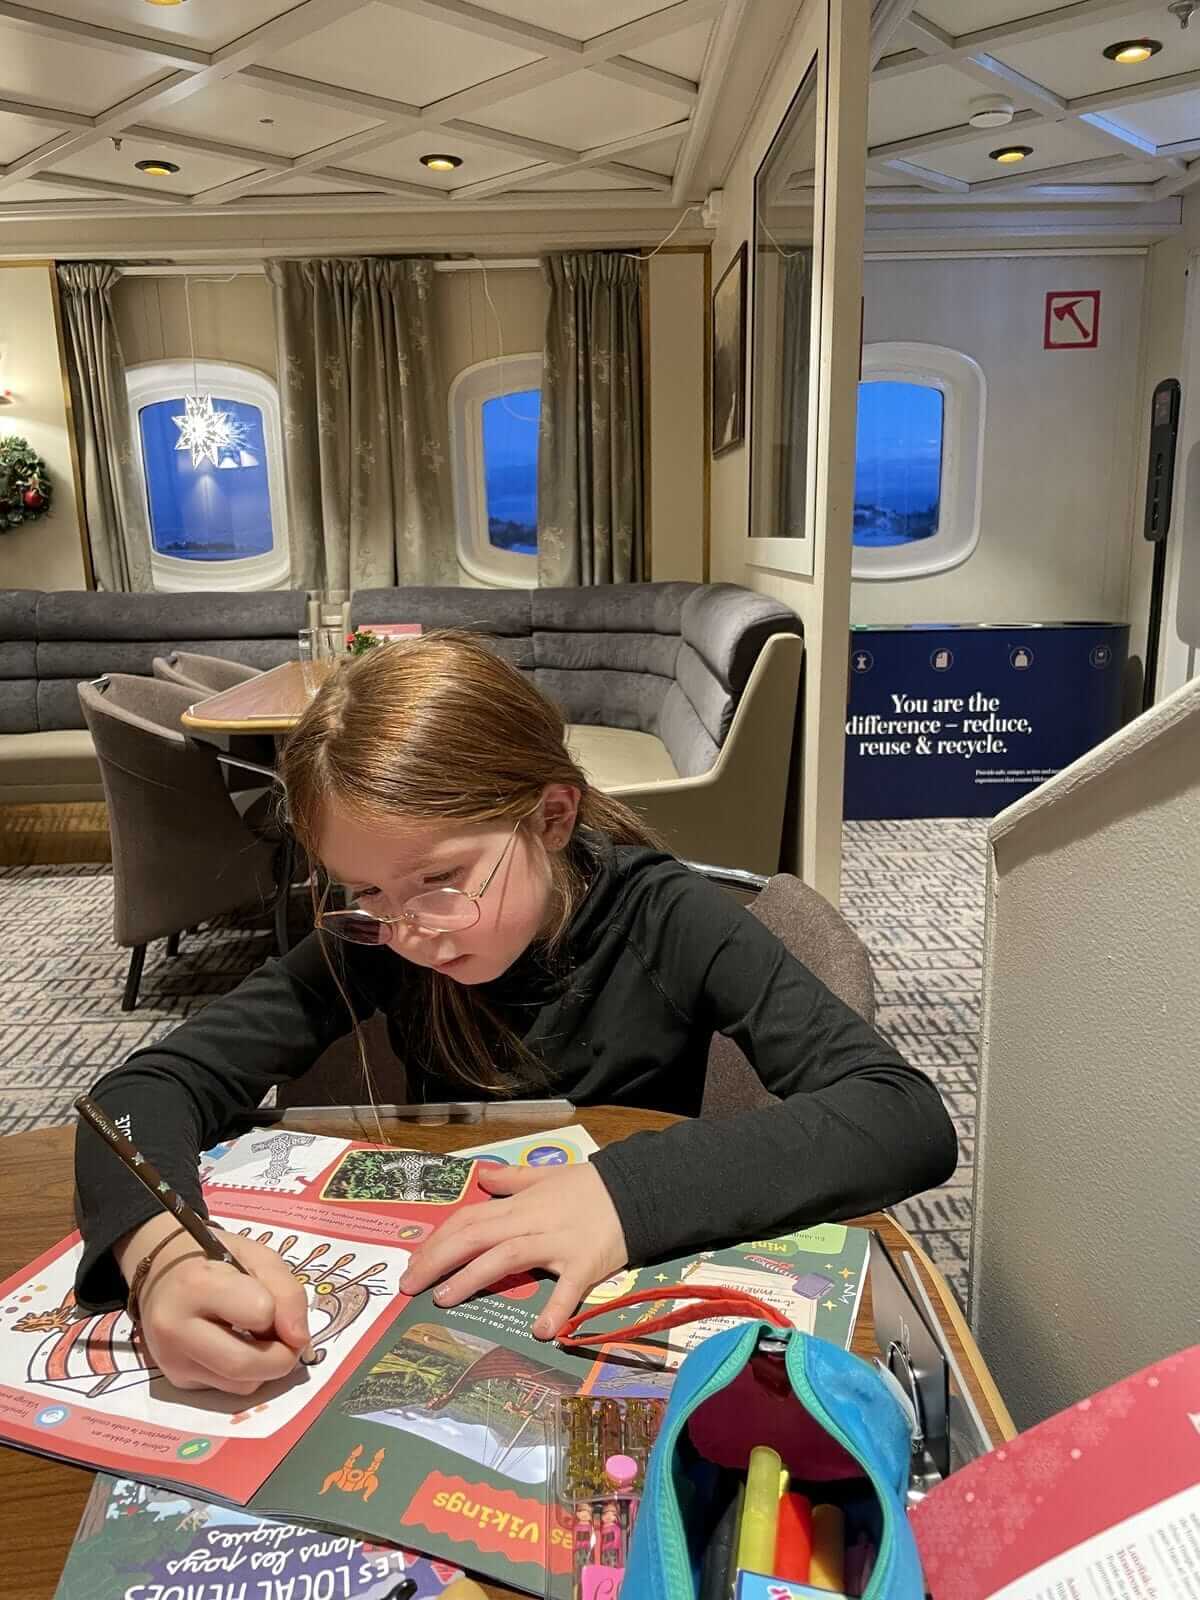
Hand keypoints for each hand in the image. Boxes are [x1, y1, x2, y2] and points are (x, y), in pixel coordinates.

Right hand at [116, 1217, 313, 1395]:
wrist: (161, 1274)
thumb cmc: (214, 1259)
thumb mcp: (256, 1256)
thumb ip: (287, 1292)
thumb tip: (299, 1340)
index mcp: (196, 1285)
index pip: (259, 1313)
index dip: (278, 1310)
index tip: (274, 1301)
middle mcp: (175, 1328)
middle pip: (245, 1365)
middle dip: (282, 1357)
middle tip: (288, 1340)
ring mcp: (172, 1360)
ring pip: (240, 1385)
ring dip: (265, 1368)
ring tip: (260, 1339)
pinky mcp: (175, 1380)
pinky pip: (227, 1389)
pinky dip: (245, 1374)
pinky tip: (237, 1346)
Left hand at [398, 1163, 627, 1340]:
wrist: (636, 1189)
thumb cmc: (589, 1185)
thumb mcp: (547, 1176)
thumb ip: (512, 1179)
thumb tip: (482, 1176)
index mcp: (519, 1206)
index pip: (469, 1220)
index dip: (438, 1240)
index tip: (414, 1262)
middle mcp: (531, 1223)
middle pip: (476, 1238)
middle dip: (438, 1260)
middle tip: (409, 1287)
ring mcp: (557, 1244)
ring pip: (506, 1256)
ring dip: (472, 1277)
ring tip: (444, 1300)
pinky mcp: (585, 1264)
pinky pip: (568, 1288)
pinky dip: (555, 1309)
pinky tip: (540, 1332)